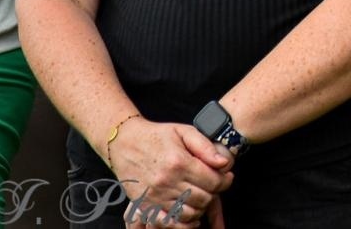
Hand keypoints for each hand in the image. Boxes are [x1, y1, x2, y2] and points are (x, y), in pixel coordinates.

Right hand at [107, 120, 232, 225]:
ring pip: (189, 213)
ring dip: (200, 207)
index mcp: (179, 162)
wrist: (124, 143)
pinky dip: (182, 221)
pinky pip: (168, 222)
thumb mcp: (184, 132)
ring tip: (201, 195)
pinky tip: (188, 210)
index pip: (213, 181)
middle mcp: (167, 182)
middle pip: (203, 199)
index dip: (225, 181)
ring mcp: (155, 196)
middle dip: (214, 193)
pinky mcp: (145, 206)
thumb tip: (224, 163)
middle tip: (213, 185)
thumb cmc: (157, 136)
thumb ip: (206, 147)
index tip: (227, 177)